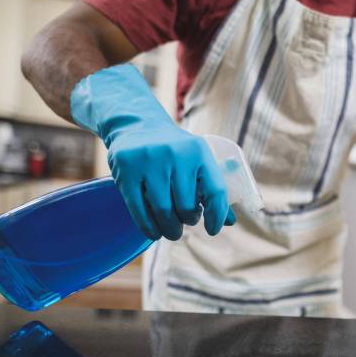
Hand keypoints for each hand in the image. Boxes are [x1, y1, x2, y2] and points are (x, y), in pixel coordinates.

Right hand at [70, 64, 234, 240]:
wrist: (136, 124)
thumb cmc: (174, 151)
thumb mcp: (197, 160)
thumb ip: (212, 188)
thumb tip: (230, 221)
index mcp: (199, 152)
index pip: (215, 191)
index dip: (217, 215)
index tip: (212, 230)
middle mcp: (175, 154)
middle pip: (185, 207)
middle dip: (187, 221)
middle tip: (185, 222)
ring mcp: (148, 161)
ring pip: (163, 211)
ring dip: (169, 229)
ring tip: (171, 230)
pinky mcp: (126, 171)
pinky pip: (139, 210)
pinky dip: (149, 228)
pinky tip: (154, 232)